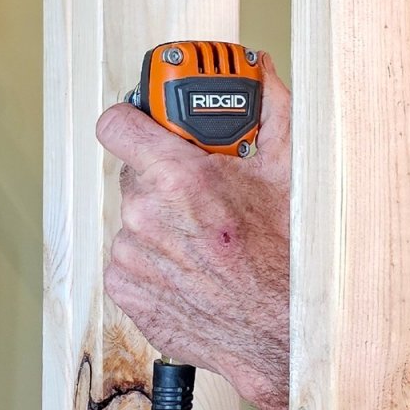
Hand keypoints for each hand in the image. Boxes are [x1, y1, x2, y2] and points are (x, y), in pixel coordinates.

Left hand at [96, 53, 291, 409]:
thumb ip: (269, 110)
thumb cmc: (293, 260)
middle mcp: (146, 216)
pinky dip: (155, 258)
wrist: (286, 339)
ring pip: (135, 218)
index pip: (116, 124)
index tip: (146, 122)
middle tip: (204, 193)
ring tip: (207, 239)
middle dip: (164, 176)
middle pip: (134, 174)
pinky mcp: (125, 290)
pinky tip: (194, 267)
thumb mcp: (293, 173)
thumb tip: (258, 71)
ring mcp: (131, 256)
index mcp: (180, 179)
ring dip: (162, 222)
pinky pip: (130, 257)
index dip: (133, 120)